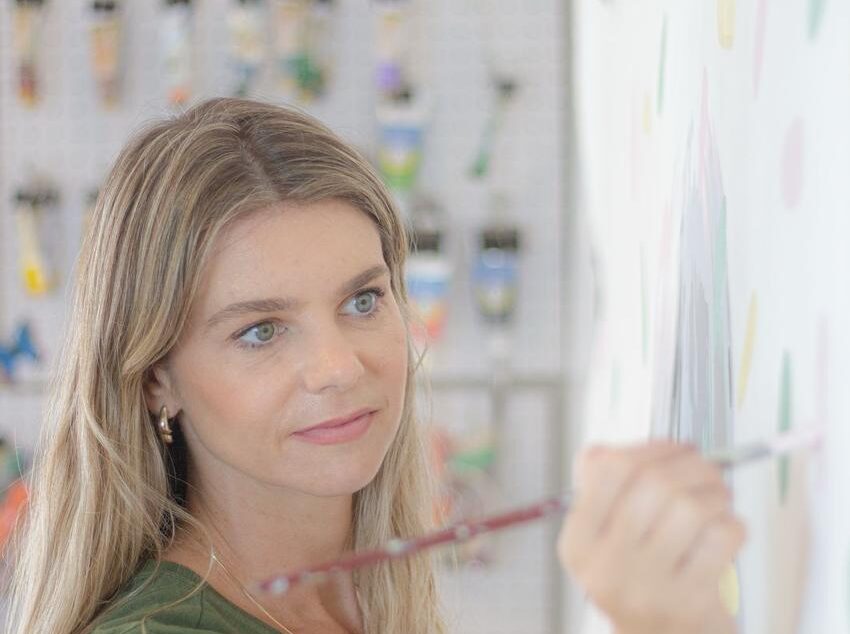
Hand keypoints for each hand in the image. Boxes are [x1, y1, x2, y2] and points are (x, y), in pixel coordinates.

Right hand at [557, 441, 745, 633]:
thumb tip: (629, 448)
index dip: (649, 449)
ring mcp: (645, 588)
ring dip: (715, 494)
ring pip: (688, 507)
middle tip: (709, 470)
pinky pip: (720, 538)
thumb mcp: (606, 537)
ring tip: (719, 500)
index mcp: (578, 542)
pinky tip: (726, 532)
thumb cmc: (642, 577)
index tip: (675, 449)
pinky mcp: (688, 604)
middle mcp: (603, 567)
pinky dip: (732, 525)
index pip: (606, 470)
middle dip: (692, 466)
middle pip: (652, 484)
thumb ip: (607, 489)